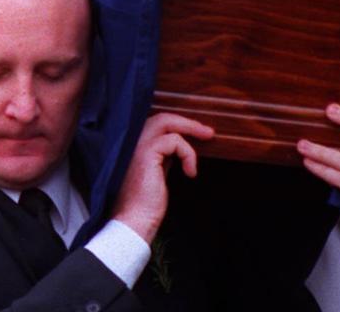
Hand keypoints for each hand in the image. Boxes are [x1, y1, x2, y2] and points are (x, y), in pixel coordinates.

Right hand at [111, 113, 213, 243]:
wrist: (133, 222)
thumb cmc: (144, 206)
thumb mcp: (156, 176)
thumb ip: (163, 159)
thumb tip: (179, 150)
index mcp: (133, 147)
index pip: (156, 125)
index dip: (177, 126)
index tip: (197, 134)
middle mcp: (132, 142)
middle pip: (161, 118)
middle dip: (187, 122)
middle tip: (207, 132)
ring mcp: (137, 146)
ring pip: (166, 122)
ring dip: (191, 129)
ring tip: (207, 138)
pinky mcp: (147, 153)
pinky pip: (174, 141)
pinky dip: (188, 153)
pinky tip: (190, 172)